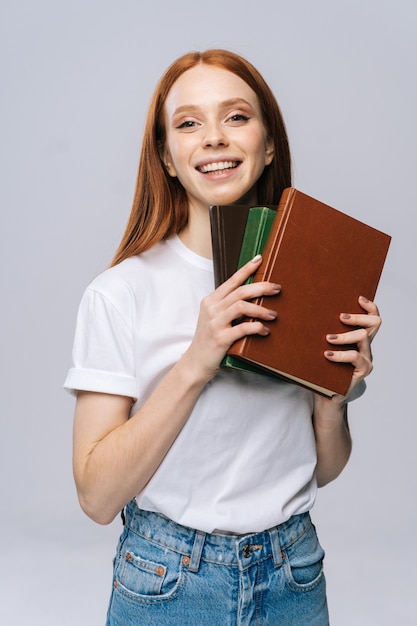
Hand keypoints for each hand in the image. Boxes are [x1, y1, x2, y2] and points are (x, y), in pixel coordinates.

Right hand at [184, 255, 280, 381]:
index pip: (231, 281)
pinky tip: (265, 331)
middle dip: (261, 287)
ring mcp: (215, 323)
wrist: (195, 362)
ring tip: (274, 315)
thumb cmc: (209, 340)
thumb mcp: (214, 318)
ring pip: (241, 306)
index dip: (246, 269)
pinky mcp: (220, 338)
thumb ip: (228, 306)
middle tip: (277, 289)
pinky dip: (256, 327)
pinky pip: (242, 328)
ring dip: (261, 309)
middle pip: (240, 291)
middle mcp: (212, 309)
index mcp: (211, 301)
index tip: (259, 259)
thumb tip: (253, 297)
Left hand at [324, 295, 380, 396]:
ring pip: (363, 337)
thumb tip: (306, 311)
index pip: (372, 318)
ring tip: (328, 338)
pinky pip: (355, 357)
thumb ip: (324, 333)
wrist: (325, 395)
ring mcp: (365, 359)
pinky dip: (340, 354)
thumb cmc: (322, 368)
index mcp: (359, 339)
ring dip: (344, 335)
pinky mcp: (361, 372)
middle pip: (374, 324)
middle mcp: (365, 347)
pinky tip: (327, 354)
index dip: (369, 307)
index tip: (358, 298)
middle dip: (357, 317)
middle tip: (340, 317)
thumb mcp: (323, 347)